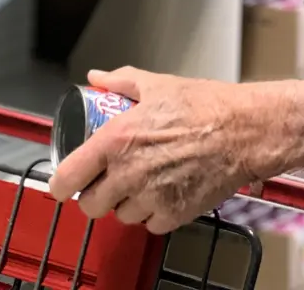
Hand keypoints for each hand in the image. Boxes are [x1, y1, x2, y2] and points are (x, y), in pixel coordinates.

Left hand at [49, 67, 278, 233]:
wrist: (243, 130)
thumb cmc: (201, 105)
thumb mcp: (153, 84)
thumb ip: (119, 81)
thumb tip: (96, 78)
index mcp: (115, 140)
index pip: (69, 177)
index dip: (60, 184)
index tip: (62, 184)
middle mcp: (128, 173)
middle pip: (91, 205)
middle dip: (93, 195)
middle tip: (103, 181)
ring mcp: (152, 198)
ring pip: (120, 216)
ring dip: (123, 204)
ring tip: (136, 184)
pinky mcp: (175, 215)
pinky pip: (150, 225)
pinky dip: (151, 215)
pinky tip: (159, 194)